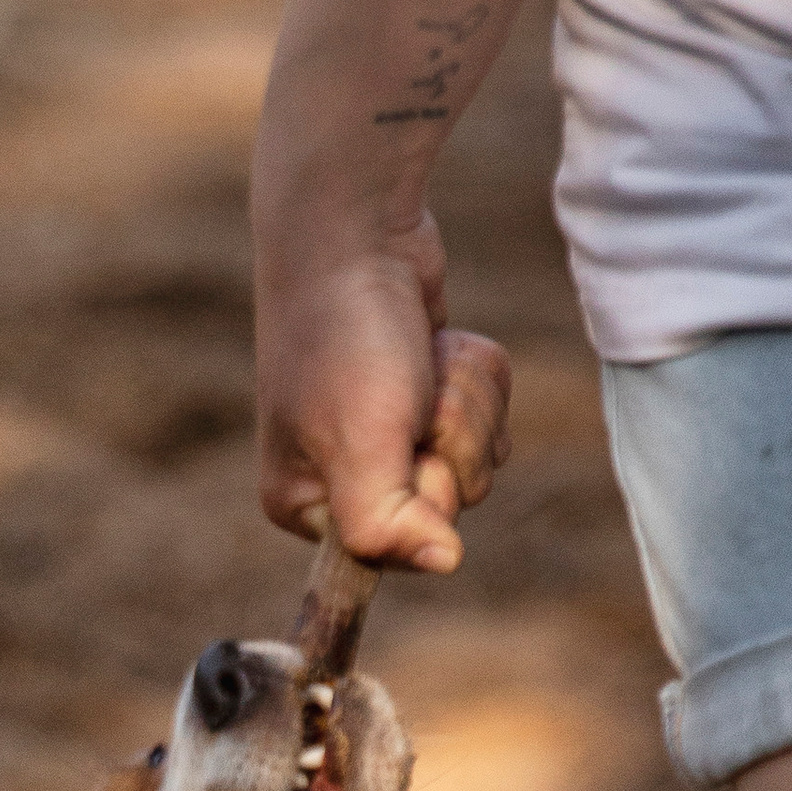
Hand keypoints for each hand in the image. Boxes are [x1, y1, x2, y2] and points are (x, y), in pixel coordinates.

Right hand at [255, 214, 510, 573]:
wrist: (353, 226)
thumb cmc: (344, 337)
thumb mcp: (360, 447)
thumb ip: (389, 528)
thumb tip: (446, 563)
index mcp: (305, 505)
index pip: (402, 547)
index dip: (424, 494)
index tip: (401, 446)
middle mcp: (344, 476)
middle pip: (452, 501)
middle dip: (453, 435)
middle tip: (413, 388)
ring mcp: (390, 431)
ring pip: (479, 455)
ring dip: (468, 400)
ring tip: (423, 357)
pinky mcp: (428, 391)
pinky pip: (486, 412)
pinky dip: (477, 374)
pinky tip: (440, 341)